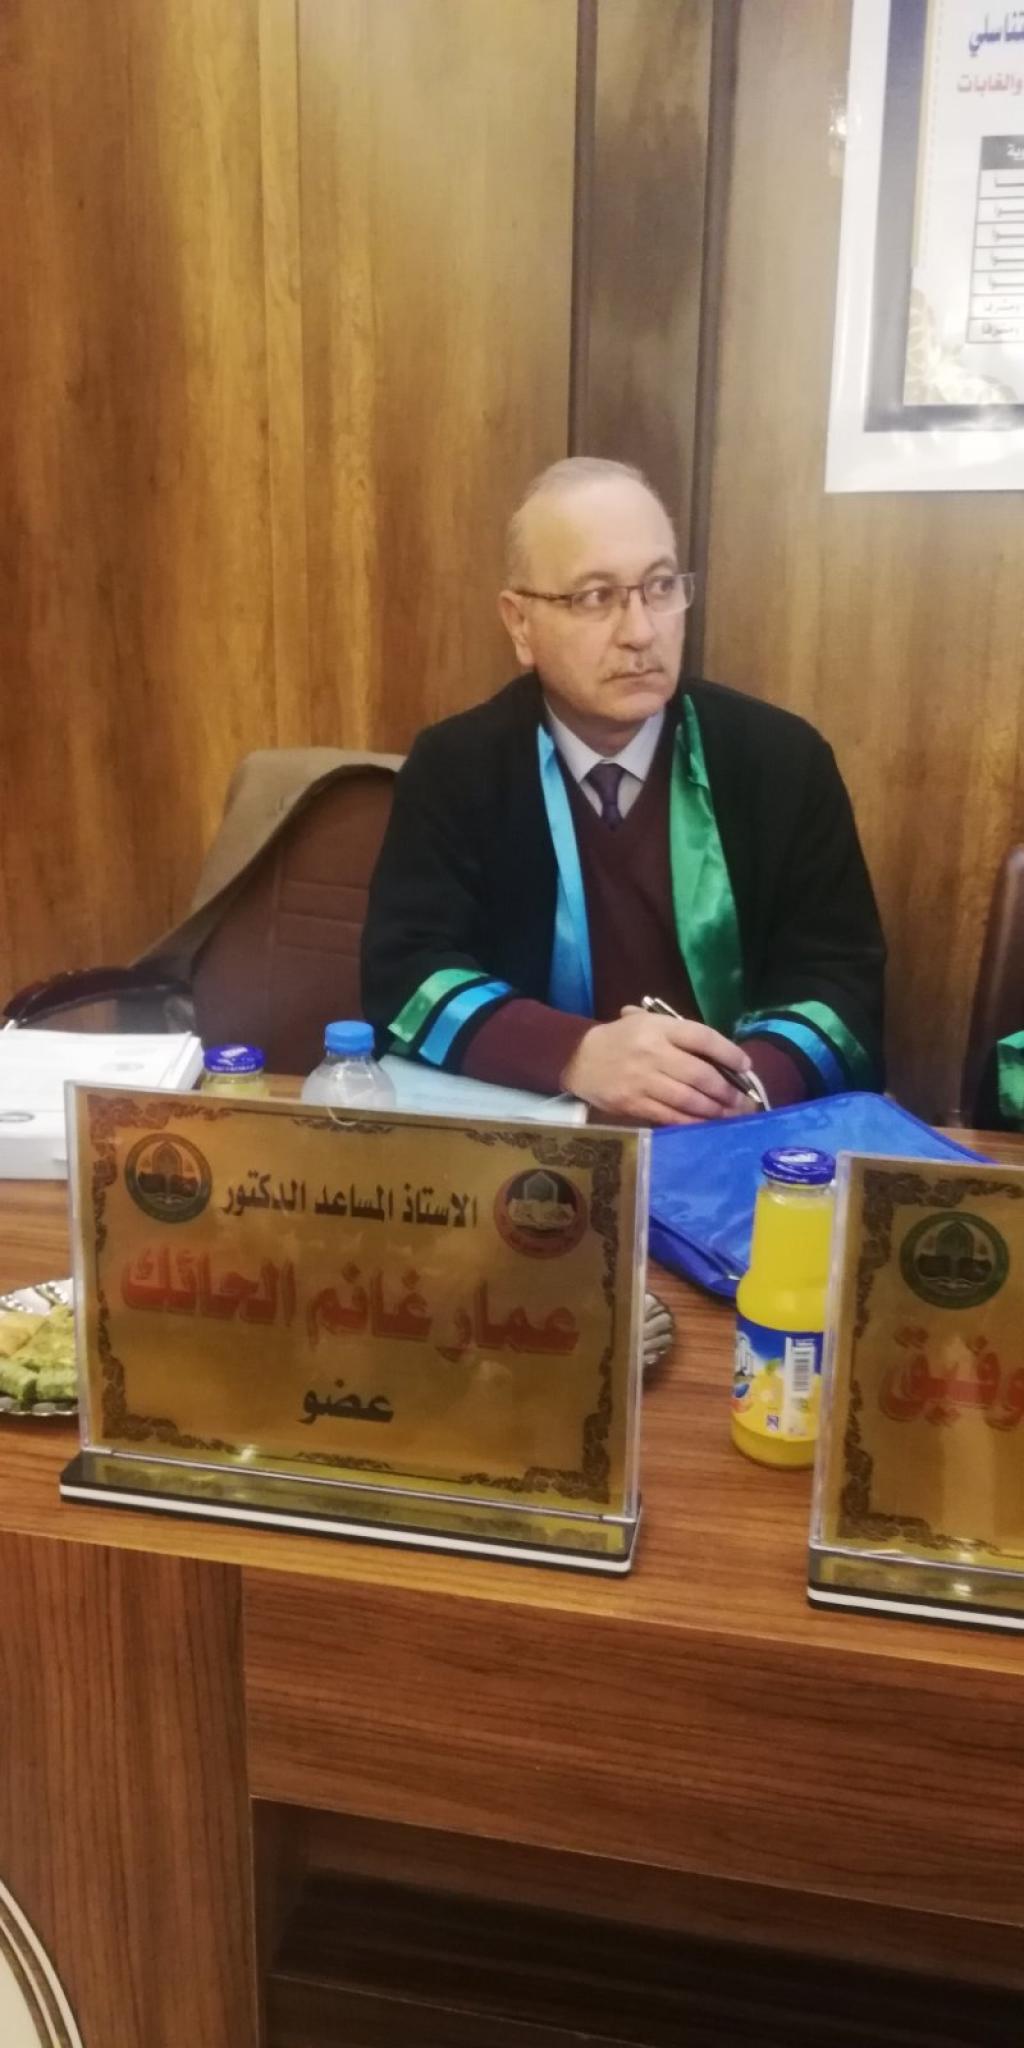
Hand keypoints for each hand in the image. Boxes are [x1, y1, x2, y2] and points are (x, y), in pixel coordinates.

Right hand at [561, 1008, 756, 1124]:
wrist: (579, 1058)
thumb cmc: (621, 1039)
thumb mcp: (646, 1022)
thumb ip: (679, 1033)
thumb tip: (721, 1055)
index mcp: (659, 1028)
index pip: (703, 1038)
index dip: (729, 1053)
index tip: (745, 1065)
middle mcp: (653, 1053)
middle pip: (700, 1074)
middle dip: (726, 1091)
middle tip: (742, 1101)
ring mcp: (643, 1081)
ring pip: (688, 1099)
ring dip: (714, 1110)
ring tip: (730, 1116)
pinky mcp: (633, 1104)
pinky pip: (670, 1116)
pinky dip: (692, 1122)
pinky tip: (705, 1124)